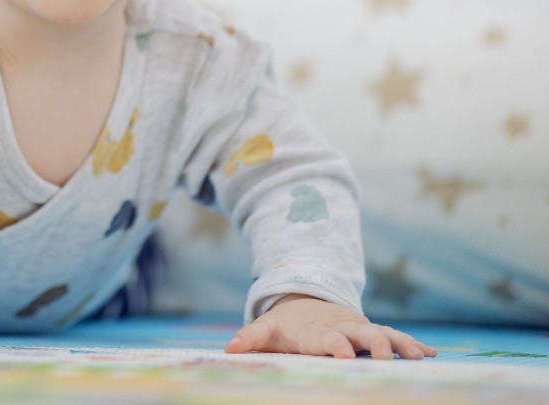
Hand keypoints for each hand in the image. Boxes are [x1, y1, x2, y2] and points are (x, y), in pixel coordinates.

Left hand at [224, 295, 436, 359]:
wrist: (307, 306)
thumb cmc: (286, 327)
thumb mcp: (267, 331)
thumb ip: (251, 338)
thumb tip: (229, 348)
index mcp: (316, 331)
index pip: (325, 339)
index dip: (333, 345)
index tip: (343, 354)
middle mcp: (342, 329)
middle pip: (360, 334)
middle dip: (374, 343)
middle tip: (386, 356)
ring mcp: (360, 330)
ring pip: (384, 335)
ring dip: (400, 344)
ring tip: (419, 356)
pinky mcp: (374, 334)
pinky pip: (397, 338)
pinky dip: (413, 344)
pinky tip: (432, 354)